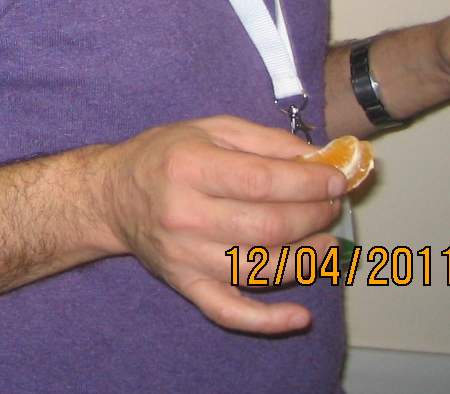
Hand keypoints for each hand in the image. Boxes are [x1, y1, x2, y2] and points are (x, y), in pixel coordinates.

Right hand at [91, 116, 343, 334]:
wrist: (111, 195)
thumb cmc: (165, 156)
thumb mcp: (210, 129)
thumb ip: (266, 140)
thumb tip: (320, 158)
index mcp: (189, 167)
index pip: (263, 181)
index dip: (309, 184)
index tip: (337, 181)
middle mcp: (185, 213)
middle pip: (269, 226)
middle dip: (315, 216)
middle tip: (332, 206)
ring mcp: (185, 255)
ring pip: (260, 268)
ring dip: (307, 259)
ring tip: (327, 242)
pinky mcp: (185, 284)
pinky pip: (230, 312)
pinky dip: (268, 320)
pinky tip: (300, 316)